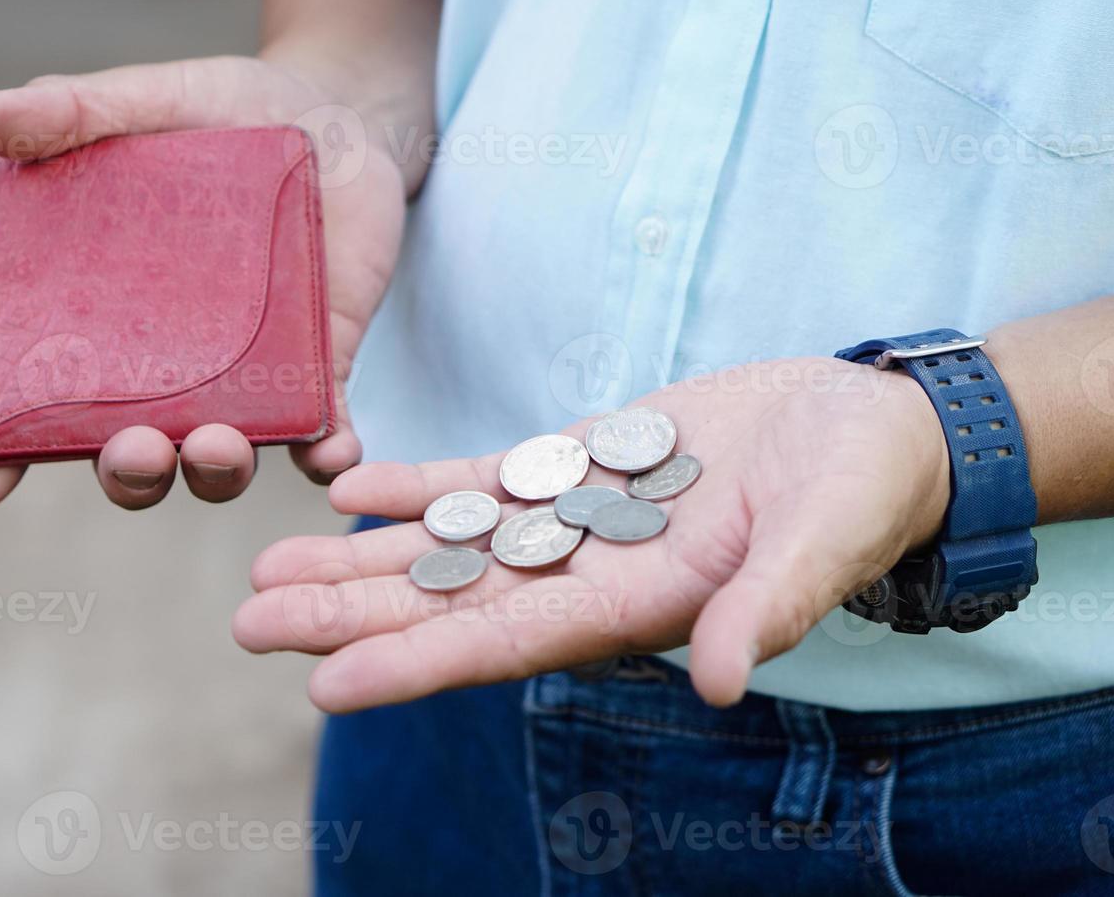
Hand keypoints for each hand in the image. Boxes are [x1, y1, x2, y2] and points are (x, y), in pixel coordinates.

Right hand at [0, 56, 405, 508]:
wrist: (339, 112)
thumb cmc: (225, 113)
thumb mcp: (148, 101)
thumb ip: (73, 111)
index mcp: (99, 319)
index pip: (38, 405)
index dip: (4, 454)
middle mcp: (164, 368)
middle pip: (132, 456)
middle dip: (127, 471)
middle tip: (131, 450)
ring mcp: (245, 376)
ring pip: (219, 461)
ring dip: (213, 472)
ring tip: (215, 445)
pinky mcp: (320, 368)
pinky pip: (321, 431)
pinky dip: (325, 454)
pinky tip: (330, 454)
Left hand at [233, 358, 951, 709]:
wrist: (864, 428)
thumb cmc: (860, 488)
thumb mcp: (826, 539)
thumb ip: (772, 604)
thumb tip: (723, 680)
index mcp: (641, 605)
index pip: (508, 644)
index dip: (417, 663)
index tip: (325, 684)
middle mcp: (590, 573)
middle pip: (449, 600)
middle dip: (350, 614)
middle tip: (248, 623)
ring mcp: (577, 520)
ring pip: (448, 544)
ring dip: (359, 557)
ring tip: (268, 567)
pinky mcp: (581, 464)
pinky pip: (483, 478)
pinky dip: (417, 482)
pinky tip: (348, 483)